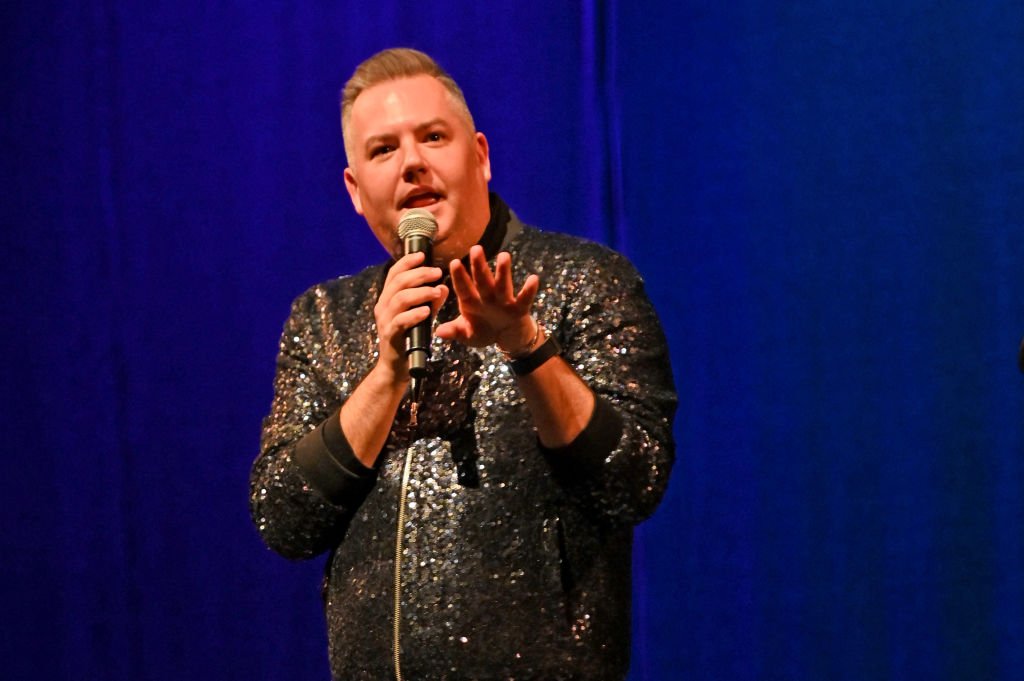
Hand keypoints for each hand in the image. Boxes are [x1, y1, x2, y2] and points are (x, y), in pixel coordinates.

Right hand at [372, 252, 447, 383]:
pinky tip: (427, 311)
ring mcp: (385, 321)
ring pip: (400, 299)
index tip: (422, 255)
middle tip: (437, 272)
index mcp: (388, 299)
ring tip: (436, 291)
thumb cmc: (409, 339)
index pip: (394, 274)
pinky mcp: (390, 335)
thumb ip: (431, 302)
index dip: (406, 262)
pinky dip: (414, 314)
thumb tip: (443, 286)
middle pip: (398, 282)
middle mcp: (383, 306)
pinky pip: (401, 321)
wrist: (396, 367)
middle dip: (419, 274)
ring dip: (420, 292)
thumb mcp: (422, 316)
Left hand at [435, 245, 539, 351]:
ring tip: (504, 255)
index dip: (459, 277)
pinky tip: (534, 279)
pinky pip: (525, 298)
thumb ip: (455, 331)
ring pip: (502, 284)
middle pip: (482, 279)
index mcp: (471, 302)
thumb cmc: (483, 331)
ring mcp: (503, 300)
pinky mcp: (519, 308)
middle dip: (479, 265)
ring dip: (503, 271)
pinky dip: (529, 290)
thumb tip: (438, 332)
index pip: (463, 288)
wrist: (506, 336)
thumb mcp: (467, 334)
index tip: (454, 263)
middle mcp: (487, 297)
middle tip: (476, 248)